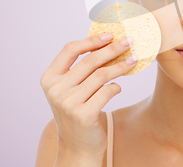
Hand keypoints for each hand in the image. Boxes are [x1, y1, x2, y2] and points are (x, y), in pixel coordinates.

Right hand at [40, 33, 136, 159]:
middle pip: (90, 61)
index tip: (110, 35)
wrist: (78, 147)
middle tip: (130, 41)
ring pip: (101, 75)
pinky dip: (116, 87)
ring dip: (120, 66)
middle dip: (113, 49)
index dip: (91, 40)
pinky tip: (118, 87)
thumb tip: (107, 42)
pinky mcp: (83, 115)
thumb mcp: (72, 89)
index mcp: (50, 78)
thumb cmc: (78, 111)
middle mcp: (56, 90)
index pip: (70, 50)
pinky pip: (107, 91)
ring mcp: (68, 103)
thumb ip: (81, 69)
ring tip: (133, 60)